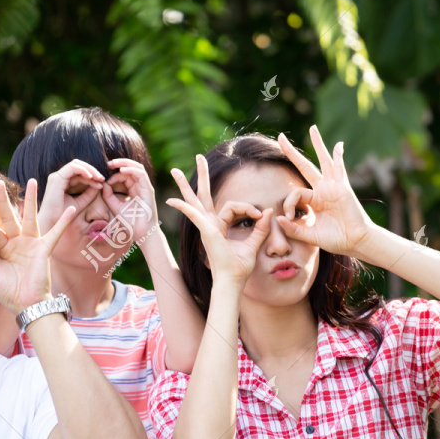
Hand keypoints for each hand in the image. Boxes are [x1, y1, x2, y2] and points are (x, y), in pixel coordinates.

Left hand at [0, 179, 76, 314]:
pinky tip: (70, 210)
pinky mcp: (43, 250)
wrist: (27, 306)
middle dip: (3, 200)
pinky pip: (54, 234)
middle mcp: (17, 242)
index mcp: (3, 248)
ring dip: (32, 199)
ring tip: (33, 181)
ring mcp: (31, 244)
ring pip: (30, 217)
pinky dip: (62, 222)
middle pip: (9, 217)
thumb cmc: (8, 293)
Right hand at [37, 159, 103, 232]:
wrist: (52, 223)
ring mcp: (56, 177)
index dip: (91, 176)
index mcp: (62, 181)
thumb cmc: (63, 215)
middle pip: (77, 165)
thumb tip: (100, 185)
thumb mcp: (80, 203)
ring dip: (89, 169)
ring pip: (75, 164)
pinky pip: (72, 168)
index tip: (101, 183)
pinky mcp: (57, 179)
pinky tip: (91, 177)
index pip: (78, 172)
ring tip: (98, 178)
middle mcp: (58, 177)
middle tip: (102, 178)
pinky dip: (83, 171)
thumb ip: (89, 194)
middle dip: (91, 170)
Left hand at [102, 159, 160, 243]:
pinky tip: (121, 169)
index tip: (104, 179)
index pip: (125, 175)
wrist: (142, 233)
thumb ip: (109, 196)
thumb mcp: (115, 206)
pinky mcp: (148, 189)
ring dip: (125, 163)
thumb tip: (103, 183)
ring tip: (113, 163)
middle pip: (131, 168)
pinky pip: (141, 175)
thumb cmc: (130, 222)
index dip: (114, 174)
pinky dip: (131, 170)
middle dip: (119, 163)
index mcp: (134, 190)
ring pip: (137, 168)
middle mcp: (140, 187)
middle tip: (108, 164)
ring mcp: (145, 187)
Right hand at [167, 154, 273, 283]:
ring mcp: (205, 227)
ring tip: (173, 170)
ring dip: (185, 184)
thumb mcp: (254, 244)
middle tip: (199, 157)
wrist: (232, 281)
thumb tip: (267, 211)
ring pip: (194, 200)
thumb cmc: (240, 268)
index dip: (249, 208)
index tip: (261, 215)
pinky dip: (184, 207)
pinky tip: (172, 200)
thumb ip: (260, 228)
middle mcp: (210, 224)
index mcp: (219, 226)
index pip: (233, 206)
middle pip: (204, 195)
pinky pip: (194, 215)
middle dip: (202, 176)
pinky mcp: (205, 231)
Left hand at [276, 126, 374, 255]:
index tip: (288, 217)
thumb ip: (293, 229)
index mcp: (313, 200)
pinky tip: (338, 145)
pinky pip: (340, 168)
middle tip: (280, 137)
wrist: (356, 241)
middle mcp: (322, 190)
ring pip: (323, 160)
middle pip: (304, 165)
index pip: (294, 192)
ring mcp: (333, 186)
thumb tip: (278, 220)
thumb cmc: (335, 239)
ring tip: (312, 128)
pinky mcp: (343, 187)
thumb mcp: (309, 235)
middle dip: (291, 152)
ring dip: (317, 144)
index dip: (288, 203)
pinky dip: (339, 156)